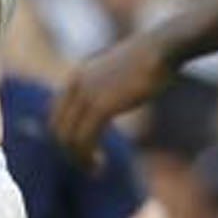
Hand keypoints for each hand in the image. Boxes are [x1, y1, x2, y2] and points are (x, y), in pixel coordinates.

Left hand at [52, 33, 174, 165]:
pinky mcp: (101, 106)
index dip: (65, 138)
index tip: (83, 151)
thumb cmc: (150, 60)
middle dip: (69, 152)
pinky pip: (85, 139)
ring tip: (95, 170)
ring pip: (69, 138)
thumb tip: (109, 103)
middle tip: (88, 166)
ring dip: (79, 159)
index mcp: (77, 76)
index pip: (55, 114)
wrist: (162, 47)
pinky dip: (89, 157)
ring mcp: (87, 94)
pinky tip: (101, 164)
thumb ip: (107, 87)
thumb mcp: (119, 72)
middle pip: (57, 129)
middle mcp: (75, 84)